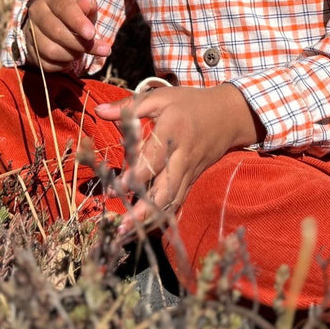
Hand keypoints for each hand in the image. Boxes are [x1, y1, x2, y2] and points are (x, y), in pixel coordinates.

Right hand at [23, 0, 110, 72]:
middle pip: (57, 31)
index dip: (78, 22)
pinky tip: (71, 57)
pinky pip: (47, 64)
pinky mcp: (30, 50)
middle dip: (81, 43)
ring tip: (83, 51)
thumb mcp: (82, 3)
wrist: (52, 19)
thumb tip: (89, 4)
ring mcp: (30, 32)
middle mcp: (36, 12)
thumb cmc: (73, 10)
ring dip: (73, 55)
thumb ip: (88, 6)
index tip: (92, 34)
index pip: (64, 8)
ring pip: (51, 50)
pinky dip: (63, 64)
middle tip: (101, 49)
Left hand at [95, 83, 259, 232]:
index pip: (152, 159)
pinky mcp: (193, 178)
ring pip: (172, 199)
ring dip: (152, 218)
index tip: (114, 189)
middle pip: (164, 189)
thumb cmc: (190, 104)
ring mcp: (190, 170)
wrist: (230, 115)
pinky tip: (148, 225)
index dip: (133, 176)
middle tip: (122, 226)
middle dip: (144, 210)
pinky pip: (179, 199)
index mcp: (172, 132)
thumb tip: (100, 111)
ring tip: (130, 231)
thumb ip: (130, 106)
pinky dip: (164, 214)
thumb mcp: (161, 97)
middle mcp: (182, 156)